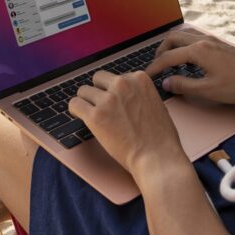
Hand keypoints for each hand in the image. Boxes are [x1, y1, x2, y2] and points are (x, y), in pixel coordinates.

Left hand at [69, 70, 188, 179]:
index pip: (115, 77)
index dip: (113, 91)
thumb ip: (139, 94)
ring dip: (87, 103)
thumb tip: (126, 95)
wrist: (157, 157)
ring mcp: (108, 99)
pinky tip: (81, 118)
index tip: (115, 103)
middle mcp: (122, 84)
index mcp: (139, 78)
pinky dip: (76, 111)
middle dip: (99, 92)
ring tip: (93, 116)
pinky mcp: (95, 116)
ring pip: (83, 91)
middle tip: (103, 109)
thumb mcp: (156, 102)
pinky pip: (74, 104)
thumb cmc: (160, 137)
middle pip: (97, 79)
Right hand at [145, 30, 234, 103]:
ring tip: (170, 65)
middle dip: (160, 52)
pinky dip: (185, 47)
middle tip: (156, 67)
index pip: (168, 57)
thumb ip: (184, 86)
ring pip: (184, 37)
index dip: (154, 68)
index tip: (146, 77)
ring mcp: (213, 41)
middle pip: (173, 39)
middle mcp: (203, 41)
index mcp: (198, 51)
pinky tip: (190, 64)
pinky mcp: (220, 45)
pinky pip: (195, 40)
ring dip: (173, 48)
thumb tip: (166, 83)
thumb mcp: (209, 91)